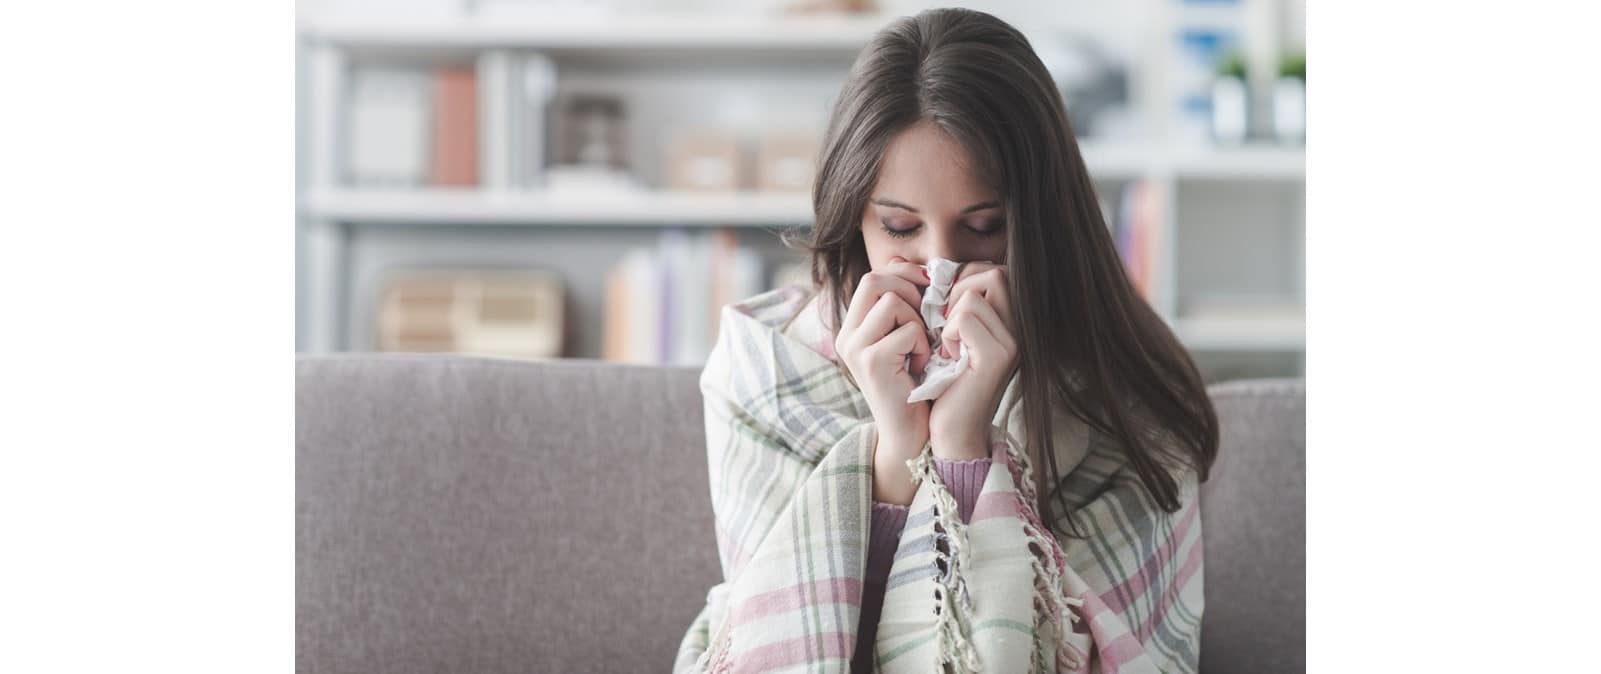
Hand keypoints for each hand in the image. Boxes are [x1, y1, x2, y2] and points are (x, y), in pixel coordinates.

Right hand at [833, 257, 931, 504]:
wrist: (911, 434)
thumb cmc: (915, 385)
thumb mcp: (906, 338)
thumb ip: (903, 305)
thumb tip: (909, 264)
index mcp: (853, 327)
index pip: (873, 276)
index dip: (904, 275)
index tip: (928, 290)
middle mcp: (847, 335)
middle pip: (876, 279)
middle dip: (911, 291)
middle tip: (926, 318)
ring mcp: (855, 348)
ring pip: (894, 301)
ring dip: (918, 322)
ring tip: (921, 349)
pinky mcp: (871, 362)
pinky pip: (908, 330)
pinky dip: (923, 346)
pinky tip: (921, 367)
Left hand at [928, 262, 1018, 460]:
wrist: (951, 429)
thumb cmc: (944, 381)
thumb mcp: (946, 332)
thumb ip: (945, 299)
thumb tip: (912, 264)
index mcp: (1011, 320)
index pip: (993, 270)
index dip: (963, 280)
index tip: (947, 311)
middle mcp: (1020, 328)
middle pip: (992, 273)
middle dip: (958, 291)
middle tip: (946, 324)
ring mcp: (1013, 342)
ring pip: (974, 294)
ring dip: (950, 317)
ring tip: (949, 345)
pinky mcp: (998, 357)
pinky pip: (964, 317)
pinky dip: (948, 334)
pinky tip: (950, 357)